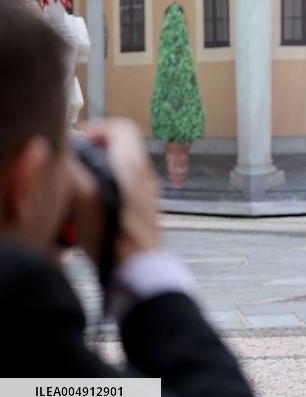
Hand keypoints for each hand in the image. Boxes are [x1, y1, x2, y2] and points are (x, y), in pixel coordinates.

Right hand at [74, 119, 161, 267]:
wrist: (138, 268)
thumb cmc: (117, 239)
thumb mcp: (84, 198)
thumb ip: (74, 170)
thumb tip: (68, 153)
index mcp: (133, 165)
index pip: (122, 128)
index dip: (97, 129)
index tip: (79, 142)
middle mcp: (144, 175)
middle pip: (119, 147)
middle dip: (94, 153)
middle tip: (75, 165)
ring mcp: (145, 193)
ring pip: (119, 169)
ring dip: (97, 174)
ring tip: (78, 189)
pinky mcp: (141, 209)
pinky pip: (121, 188)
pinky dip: (104, 191)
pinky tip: (89, 210)